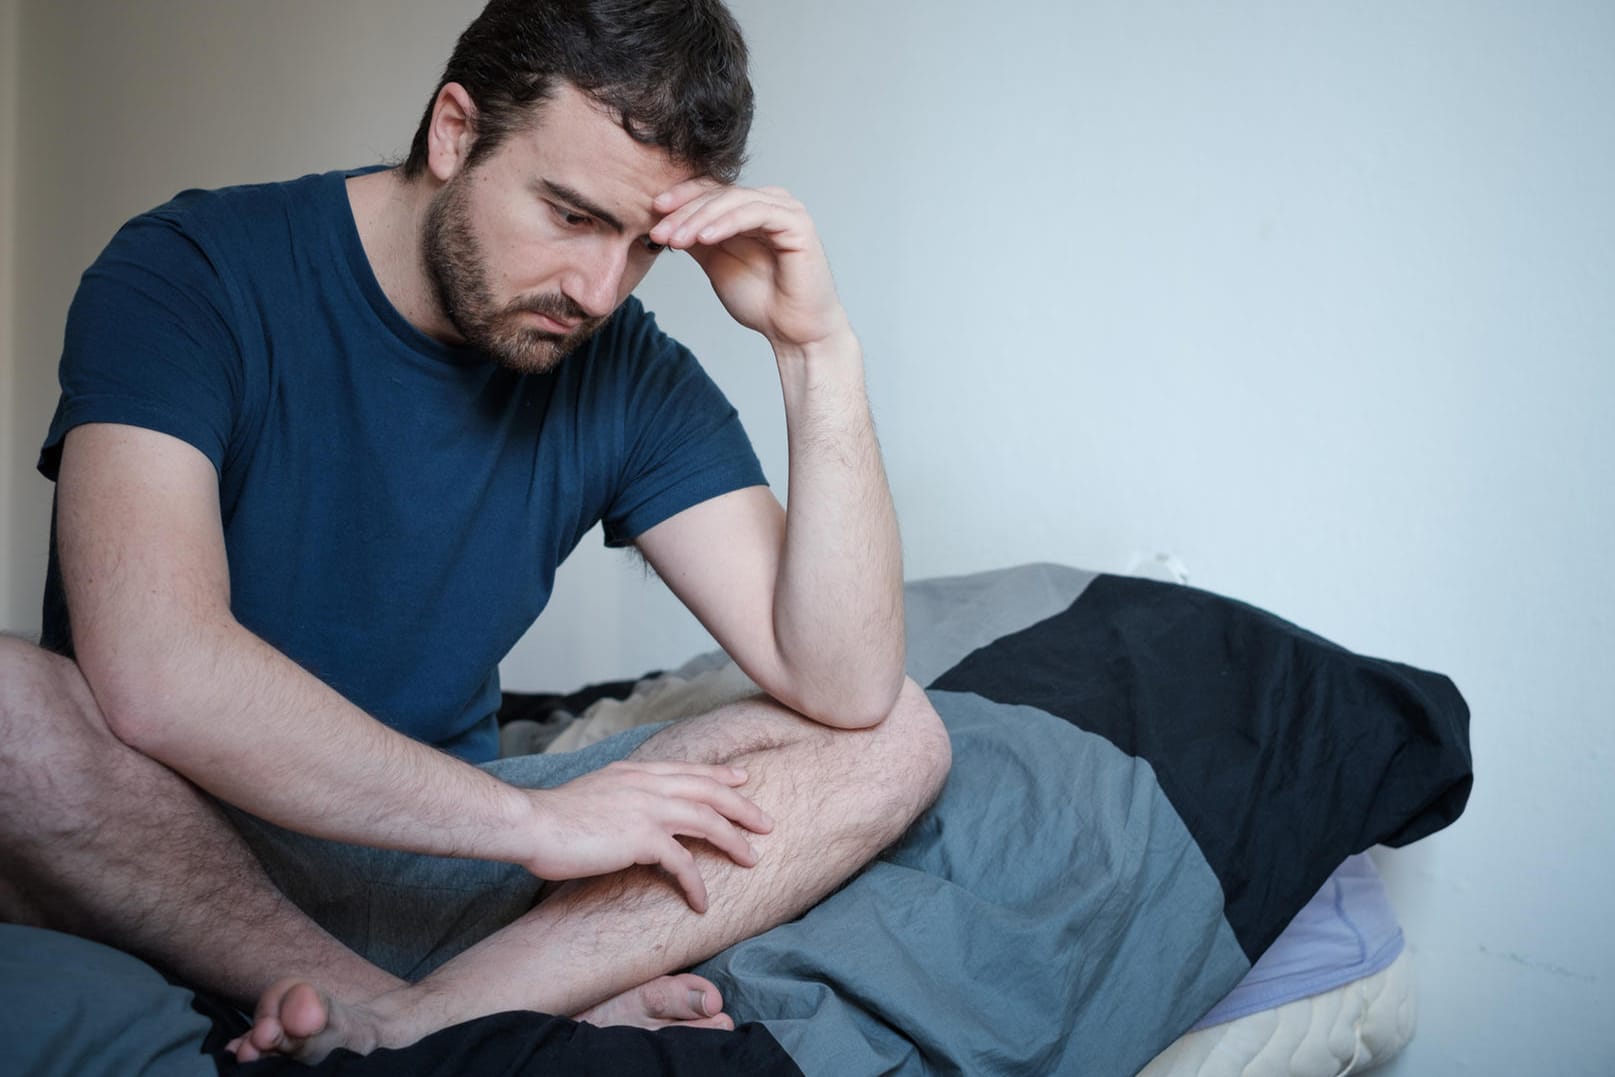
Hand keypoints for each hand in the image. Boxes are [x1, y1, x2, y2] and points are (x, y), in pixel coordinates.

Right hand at [519, 760, 772, 911]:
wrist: (533, 823)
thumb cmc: (554, 817)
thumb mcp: (595, 791)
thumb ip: (620, 795)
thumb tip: (632, 810)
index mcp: (636, 772)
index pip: (688, 770)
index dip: (719, 775)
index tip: (742, 779)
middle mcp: (647, 784)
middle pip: (709, 791)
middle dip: (742, 806)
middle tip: (766, 822)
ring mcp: (648, 808)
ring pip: (708, 821)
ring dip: (734, 842)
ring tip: (752, 860)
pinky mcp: (643, 838)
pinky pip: (683, 863)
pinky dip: (697, 884)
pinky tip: (703, 902)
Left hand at [650, 181, 850, 351]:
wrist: (792, 331)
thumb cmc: (762, 300)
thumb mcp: (716, 263)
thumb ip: (697, 238)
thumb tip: (663, 220)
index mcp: (751, 208)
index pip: (711, 192)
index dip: (681, 199)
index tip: (652, 213)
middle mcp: (770, 202)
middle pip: (718, 194)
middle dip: (684, 213)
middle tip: (658, 231)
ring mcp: (785, 209)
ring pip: (733, 201)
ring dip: (700, 219)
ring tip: (676, 239)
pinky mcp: (797, 223)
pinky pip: (755, 214)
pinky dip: (726, 224)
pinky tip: (704, 238)